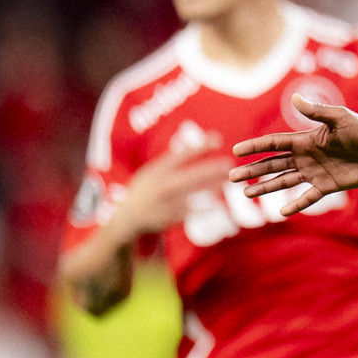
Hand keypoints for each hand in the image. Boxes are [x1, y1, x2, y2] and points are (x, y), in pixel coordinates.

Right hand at [112, 141, 232, 238]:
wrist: (129, 216)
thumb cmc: (146, 188)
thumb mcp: (152, 171)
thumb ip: (171, 160)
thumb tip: (197, 144)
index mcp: (157, 171)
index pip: (181, 155)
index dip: (200, 147)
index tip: (217, 139)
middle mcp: (161, 185)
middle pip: (191, 175)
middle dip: (211, 169)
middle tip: (229, 163)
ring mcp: (166, 202)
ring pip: (195, 193)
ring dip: (213, 186)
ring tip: (228, 179)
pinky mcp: (171, 217)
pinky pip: (193, 211)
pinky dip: (207, 207)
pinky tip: (219, 202)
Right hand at [230, 95, 357, 216]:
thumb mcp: (340, 119)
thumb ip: (317, 112)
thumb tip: (295, 99)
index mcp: (306, 140)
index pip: (274, 144)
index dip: (255, 147)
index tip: (235, 150)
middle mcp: (307, 157)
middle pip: (274, 164)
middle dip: (253, 170)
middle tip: (232, 177)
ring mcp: (316, 172)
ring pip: (285, 181)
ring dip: (266, 187)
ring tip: (247, 194)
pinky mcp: (329, 186)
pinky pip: (308, 197)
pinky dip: (296, 204)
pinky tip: (281, 212)